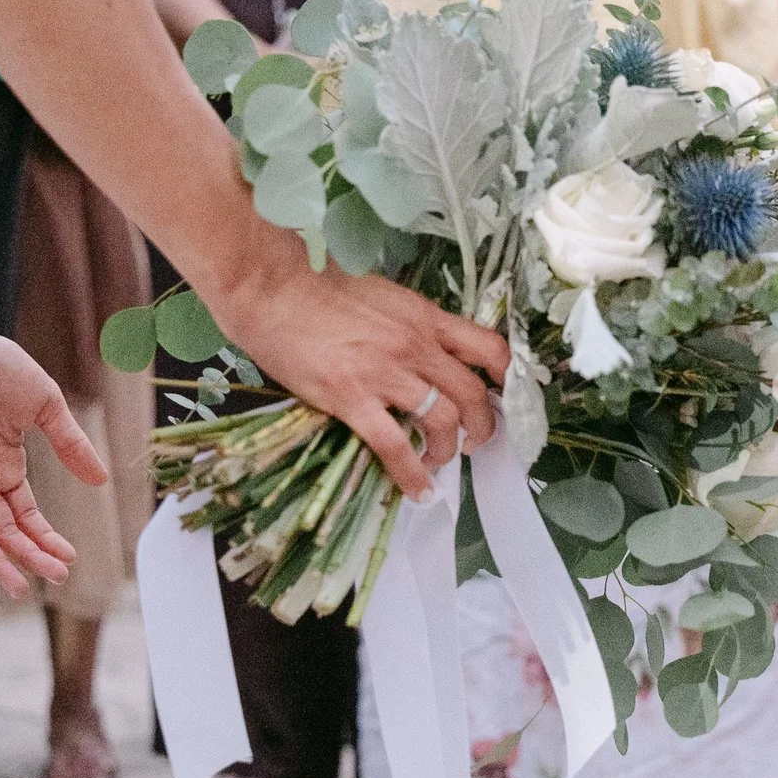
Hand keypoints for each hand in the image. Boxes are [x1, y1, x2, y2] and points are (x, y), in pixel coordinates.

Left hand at [0, 323, 106, 599]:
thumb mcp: (46, 408)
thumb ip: (70, 445)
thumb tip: (101, 482)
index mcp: (6, 468)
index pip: (26, 517)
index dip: (45, 540)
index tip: (69, 560)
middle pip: (3, 532)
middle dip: (27, 557)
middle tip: (53, 579)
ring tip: (18, 586)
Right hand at [203, 255, 508, 498]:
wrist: (272, 288)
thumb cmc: (319, 289)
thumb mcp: (384, 298)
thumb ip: (411, 325)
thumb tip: (427, 350)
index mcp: (425, 319)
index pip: (487, 347)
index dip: (504, 376)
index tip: (501, 395)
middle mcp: (416, 346)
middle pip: (472, 393)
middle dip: (482, 425)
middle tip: (474, 441)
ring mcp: (387, 373)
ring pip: (443, 420)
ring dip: (448, 449)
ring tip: (439, 460)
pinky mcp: (353, 397)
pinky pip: (394, 444)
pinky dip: (411, 473)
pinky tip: (416, 489)